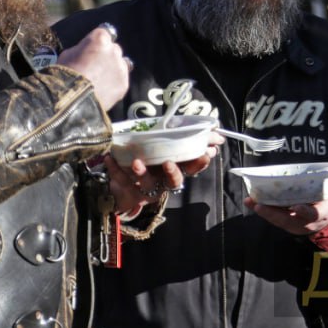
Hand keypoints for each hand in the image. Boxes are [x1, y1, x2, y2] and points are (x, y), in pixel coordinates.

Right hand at [58, 25, 130, 110]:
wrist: (71, 99)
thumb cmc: (65, 74)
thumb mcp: (68, 53)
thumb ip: (83, 49)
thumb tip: (86, 52)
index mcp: (100, 38)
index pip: (104, 33)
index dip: (97, 42)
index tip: (92, 48)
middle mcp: (114, 50)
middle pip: (114, 49)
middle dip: (106, 55)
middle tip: (95, 66)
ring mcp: (121, 67)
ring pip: (121, 64)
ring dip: (113, 69)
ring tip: (101, 78)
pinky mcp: (124, 84)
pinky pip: (121, 80)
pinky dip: (114, 84)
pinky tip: (103, 90)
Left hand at [103, 132, 222, 215]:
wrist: (123, 192)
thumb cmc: (149, 166)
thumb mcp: (167, 151)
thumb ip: (188, 141)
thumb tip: (217, 134)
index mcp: (174, 171)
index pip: (192, 168)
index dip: (199, 163)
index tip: (205, 153)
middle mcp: (163, 183)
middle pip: (173, 181)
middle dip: (172, 173)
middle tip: (168, 163)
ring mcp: (146, 190)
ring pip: (147, 184)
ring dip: (143, 173)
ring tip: (137, 162)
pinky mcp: (128, 193)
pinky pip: (120, 181)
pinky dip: (115, 170)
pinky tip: (110, 158)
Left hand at [248, 171, 327, 234]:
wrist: (327, 217)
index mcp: (322, 214)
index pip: (314, 215)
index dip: (305, 212)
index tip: (296, 207)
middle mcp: (307, 222)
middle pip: (289, 220)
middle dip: (273, 214)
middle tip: (259, 206)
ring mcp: (296, 224)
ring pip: (278, 220)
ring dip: (264, 212)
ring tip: (250, 201)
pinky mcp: (287, 223)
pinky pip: (274, 218)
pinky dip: (263, 211)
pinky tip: (251, 202)